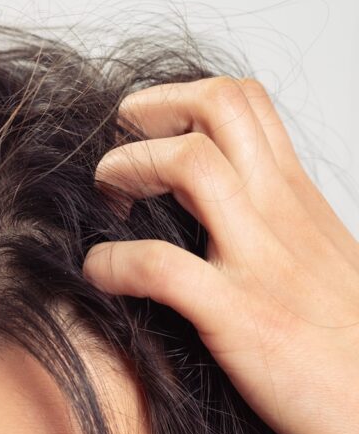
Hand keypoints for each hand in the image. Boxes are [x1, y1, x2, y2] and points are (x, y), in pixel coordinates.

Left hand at [83, 77, 358, 433]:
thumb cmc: (344, 335)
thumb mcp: (313, 250)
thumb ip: (266, 213)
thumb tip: (202, 199)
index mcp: (291, 195)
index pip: (243, 102)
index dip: (178, 97)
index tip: (144, 130)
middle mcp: (279, 211)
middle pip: (216, 106)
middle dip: (149, 110)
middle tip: (118, 149)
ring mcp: (260, 260)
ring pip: (189, 163)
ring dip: (126, 170)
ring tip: (108, 201)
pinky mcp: (240, 317)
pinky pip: (159, 267)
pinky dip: (112, 263)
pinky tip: (100, 273)